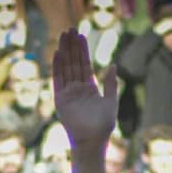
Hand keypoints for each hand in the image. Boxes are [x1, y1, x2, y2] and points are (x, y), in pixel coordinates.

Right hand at [53, 30, 119, 147]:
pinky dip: (57, 67)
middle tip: (70, 29)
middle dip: (72, 46)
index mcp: (89, 89)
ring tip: (63, 36)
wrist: (92, 142)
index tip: (81, 35)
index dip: (82, 50)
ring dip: (64, 52)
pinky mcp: (60, 100)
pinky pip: (57, 80)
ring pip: (65, 68)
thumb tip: (113, 65)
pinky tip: (58, 53)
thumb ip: (111, 84)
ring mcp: (68, 94)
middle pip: (73, 63)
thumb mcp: (111, 102)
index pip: (84, 65)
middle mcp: (77, 89)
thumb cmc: (103, 127)